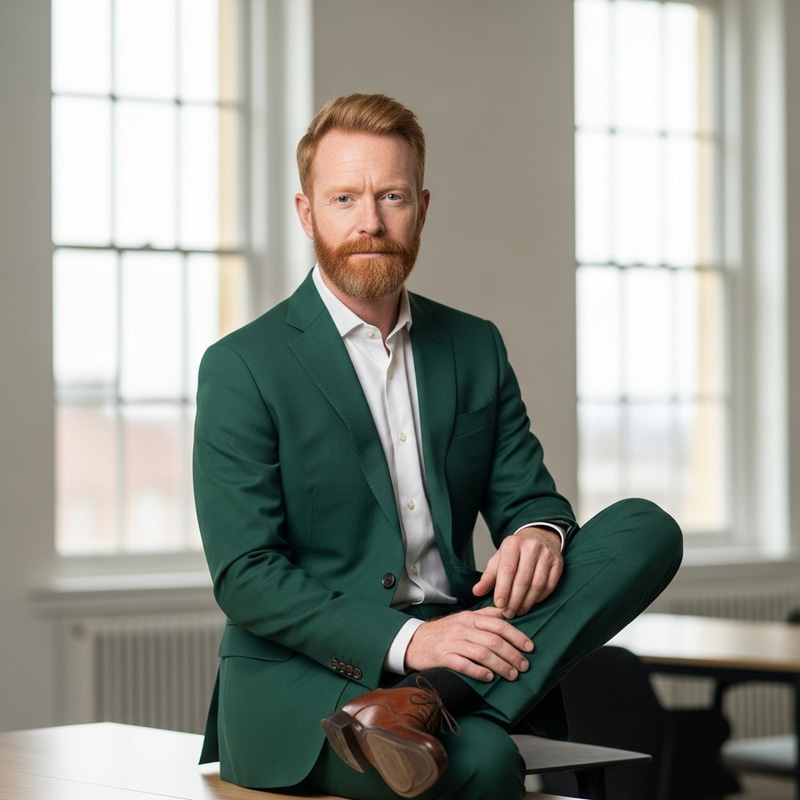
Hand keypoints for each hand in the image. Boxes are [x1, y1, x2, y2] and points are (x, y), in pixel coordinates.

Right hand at [404, 606, 533, 681]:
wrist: (414, 641)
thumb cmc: (443, 631)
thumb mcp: (463, 618)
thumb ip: (485, 615)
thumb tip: (507, 613)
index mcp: (470, 617)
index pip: (499, 624)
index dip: (517, 636)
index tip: (530, 647)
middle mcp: (463, 628)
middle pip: (493, 640)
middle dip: (512, 654)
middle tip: (524, 666)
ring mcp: (452, 642)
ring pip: (482, 653)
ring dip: (500, 665)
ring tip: (512, 675)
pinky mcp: (443, 656)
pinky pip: (464, 664)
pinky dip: (479, 671)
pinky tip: (489, 678)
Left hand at [472, 526, 563, 618]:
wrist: (539, 538)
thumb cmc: (515, 553)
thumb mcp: (498, 559)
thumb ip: (488, 577)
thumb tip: (476, 592)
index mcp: (512, 544)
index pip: (507, 569)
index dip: (503, 589)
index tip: (498, 604)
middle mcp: (531, 547)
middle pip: (523, 579)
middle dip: (514, 600)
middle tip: (508, 613)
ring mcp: (546, 555)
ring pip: (537, 584)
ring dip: (527, 602)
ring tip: (518, 611)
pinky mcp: (558, 563)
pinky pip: (549, 586)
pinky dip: (539, 598)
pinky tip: (531, 603)